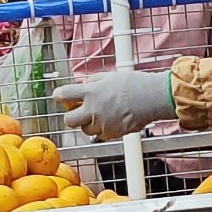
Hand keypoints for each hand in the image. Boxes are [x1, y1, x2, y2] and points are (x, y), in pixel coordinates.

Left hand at [52, 70, 175, 140]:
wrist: (152, 98)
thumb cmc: (134, 84)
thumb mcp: (110, 76)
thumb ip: (94, 82)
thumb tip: (85, 86)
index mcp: (91, 92)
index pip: (64, 94)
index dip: (59, 95)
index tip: (59, 96)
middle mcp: (93, 110)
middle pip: (69, 120)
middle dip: (71, 116)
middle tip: (78, 110)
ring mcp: (102, 124)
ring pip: (85, 130)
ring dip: (88, 123)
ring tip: (100, 114)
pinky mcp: (112, 134)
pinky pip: (100, 135)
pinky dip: (102, 129)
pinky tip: (111, 119)